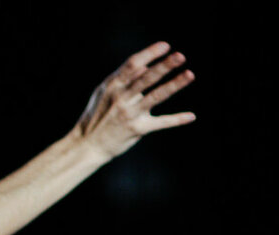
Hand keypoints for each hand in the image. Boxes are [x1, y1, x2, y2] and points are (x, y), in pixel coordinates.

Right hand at [72, 42, 195, 161]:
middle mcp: (121, 98)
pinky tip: (191, 116)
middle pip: (146, 78)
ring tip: (190, 74)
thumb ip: (124, 79)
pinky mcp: (137, 129)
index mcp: (113, 85)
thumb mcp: (104, 93)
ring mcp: (130, 114)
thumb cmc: (97, 116)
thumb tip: (146, 66)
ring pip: (155, 96)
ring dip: (174, 85)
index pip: (132, 64)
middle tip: (180, 56)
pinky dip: (176, 120)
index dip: (150, 53)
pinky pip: (160, 123)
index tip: (166, 46)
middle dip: (164, 66)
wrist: (87, 145)